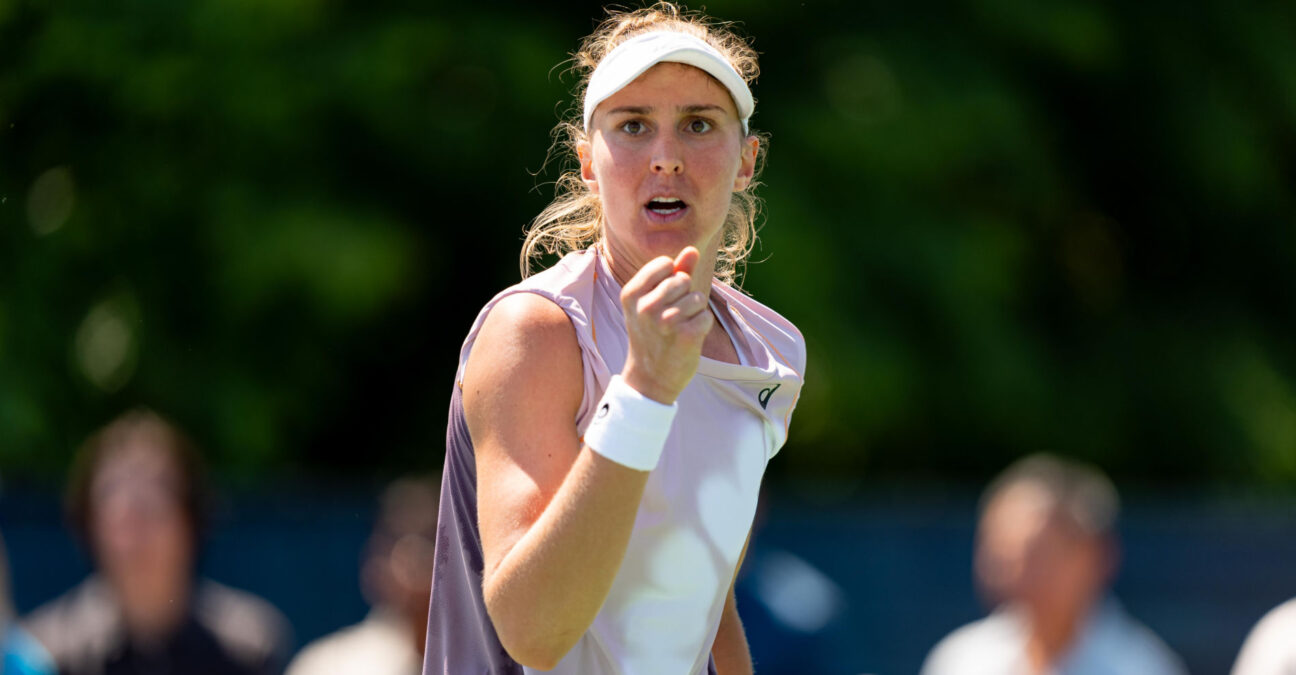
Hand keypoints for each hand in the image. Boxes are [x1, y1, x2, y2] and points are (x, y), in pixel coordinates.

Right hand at [619, 247, 711, 403]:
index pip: (665, 264)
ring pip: (698, 298)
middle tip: (671, 319)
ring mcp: (665, 322)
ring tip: (678, 329)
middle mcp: (645, 306)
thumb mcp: (652, 302)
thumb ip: (674, 273)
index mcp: (631, 294)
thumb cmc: (652, 335)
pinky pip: (706, 316)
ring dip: (694, 313)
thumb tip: (692, 250)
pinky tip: (687, 340)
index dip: (672, 278)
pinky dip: (702, 327)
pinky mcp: (686, 336)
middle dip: (685, 296)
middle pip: (683, 280)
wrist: (649, 379)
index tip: (662, 300)